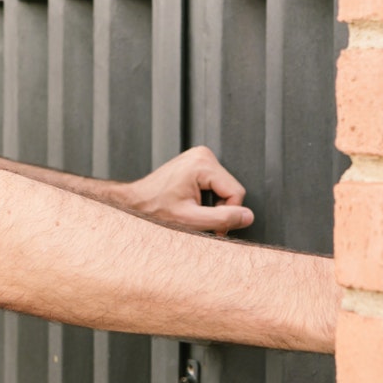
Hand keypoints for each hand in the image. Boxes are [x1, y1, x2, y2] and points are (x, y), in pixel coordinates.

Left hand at [123, 146, 253, 233]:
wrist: (135, 202)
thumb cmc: (155, 209)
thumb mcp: (190, 219)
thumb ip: (222, 219)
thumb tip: (247, 216)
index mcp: (203, 164)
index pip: (236, 193)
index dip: (227, 214)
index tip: (212, 227)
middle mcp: (203, 155)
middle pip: (231, 189)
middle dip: (220, 209)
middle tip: (200, 219)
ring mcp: (200, 156)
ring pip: (225, 188)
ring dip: (213, 204)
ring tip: (194, 210)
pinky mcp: (197, 162)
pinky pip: (216, 184)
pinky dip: (208, 198)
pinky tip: (192, 202)